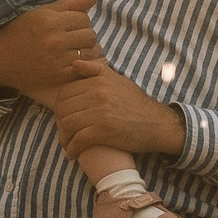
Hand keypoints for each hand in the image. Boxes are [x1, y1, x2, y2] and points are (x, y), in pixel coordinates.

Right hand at [0, 0, 102, 100]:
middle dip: (84, 35)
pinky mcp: (58, 76)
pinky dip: (84, 64)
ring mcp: (58, 59)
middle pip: (89, 35)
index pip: (83, 18)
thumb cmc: (20, 31)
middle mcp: (55, 40)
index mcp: (50, 21)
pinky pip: (84, 67)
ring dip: (86, 50)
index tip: (70, 26)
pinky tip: (74, 61)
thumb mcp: (41, 12)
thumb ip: (69, 4)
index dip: (79, 21)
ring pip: (90, 51)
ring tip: (74, 50)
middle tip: (73, 38)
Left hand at [48, 65, 184, 159]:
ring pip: (67, 125)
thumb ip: (96, 70)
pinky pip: (78, 140)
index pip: (65, 93)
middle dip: (59, 123)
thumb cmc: (136, 103)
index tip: (63, 117)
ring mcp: (100, 113)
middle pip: (63, 109)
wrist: (157, 124)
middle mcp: (97, 94)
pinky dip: (71, 149)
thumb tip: (74, 63)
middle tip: (64, 133)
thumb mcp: (118, 80)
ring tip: (67, 144)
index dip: (59, 107)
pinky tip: (72, 154)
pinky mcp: (103, 131)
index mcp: (98, 81)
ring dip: (63, 138)